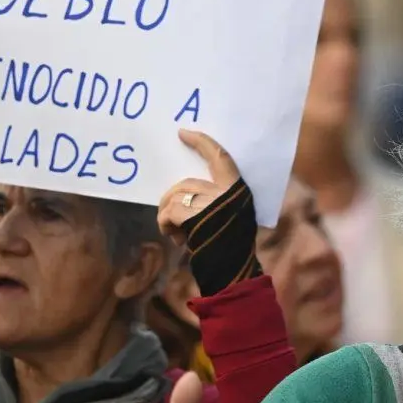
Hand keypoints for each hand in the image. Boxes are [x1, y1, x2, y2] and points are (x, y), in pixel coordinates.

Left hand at [157, 130, 240, 247]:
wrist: (232, 269)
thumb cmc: (232, 246)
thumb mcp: (233, 218)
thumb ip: (218, 203)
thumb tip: (189, 198)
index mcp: (236, 189)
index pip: (219, 156)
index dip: (201, 142)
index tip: (183, 133)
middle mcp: (222, 191)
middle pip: (186, 185)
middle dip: (174, 201)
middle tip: (171, 221)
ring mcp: (206, 201)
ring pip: (174, 199)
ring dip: (169, 218)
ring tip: (177, 236)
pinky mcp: (189, 213)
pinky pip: (168, 213)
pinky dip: (166, 226)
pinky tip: (176, 239)